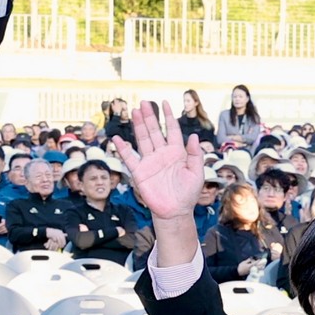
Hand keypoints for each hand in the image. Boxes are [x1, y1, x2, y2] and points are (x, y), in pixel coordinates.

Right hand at [111, 99, 206, 220]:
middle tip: (144, 103)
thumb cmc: (188, 193)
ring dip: (139, 126)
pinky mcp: (140, 172)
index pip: (172, 130)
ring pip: (143, 139)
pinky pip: (130, 158)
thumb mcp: (196, 174)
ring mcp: (150, 162)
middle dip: (150, 117)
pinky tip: (117, 138)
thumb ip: (195, 155)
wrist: (175, 211)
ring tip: (134, 111)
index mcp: (177, 152)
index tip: (165, 103)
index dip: (168, 117)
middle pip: (154, 131)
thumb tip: (193, 136)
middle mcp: (162, 154)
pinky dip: (123, 149)